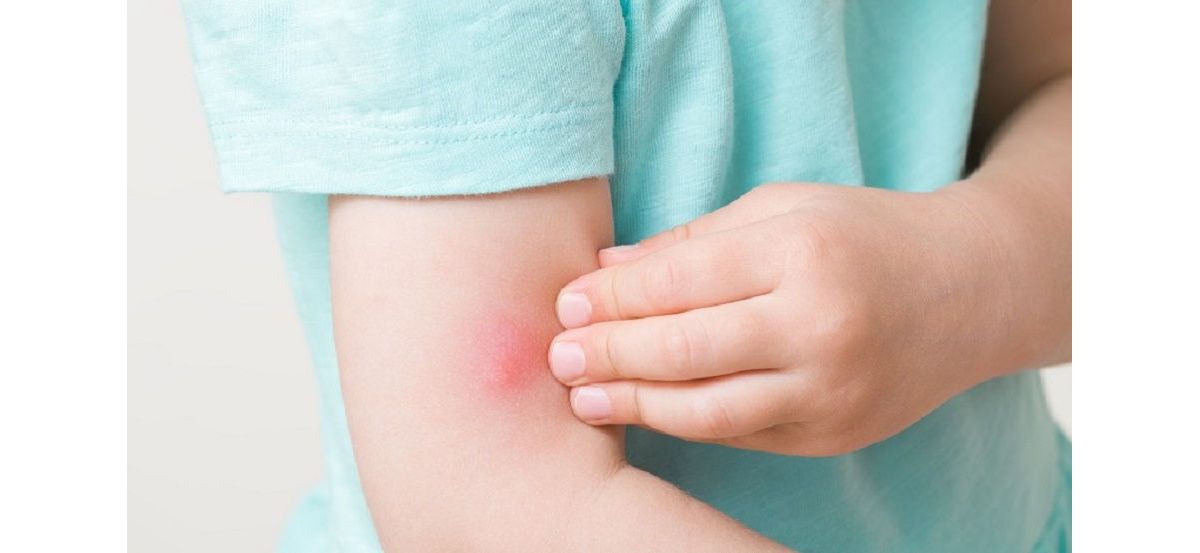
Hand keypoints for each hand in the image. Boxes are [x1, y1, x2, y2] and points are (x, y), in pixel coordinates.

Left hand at [547, 182, 1017, 455]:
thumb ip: (694, 242)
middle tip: (558, 355)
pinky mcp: (835, 434)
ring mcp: (831, 391)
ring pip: (708, 411)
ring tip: (583, 397)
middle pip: (686, 352)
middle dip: (610, 355)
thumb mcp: (784, 209)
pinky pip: (743, 435)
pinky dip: (686, 424)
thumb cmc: (864, 235)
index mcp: (802, 254)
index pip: (680, 283)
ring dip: (634, 405)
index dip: (614, 298)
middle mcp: (820, 327)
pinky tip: (646, 411)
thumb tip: (605, 271)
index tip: (567, 302)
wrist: (972, 292)